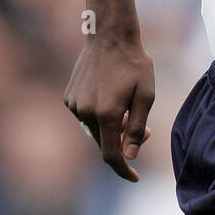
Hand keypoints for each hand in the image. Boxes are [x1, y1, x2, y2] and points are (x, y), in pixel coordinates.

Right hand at [64, 34, 154, 181]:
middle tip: (145, 129)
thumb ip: (137, 128)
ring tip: (127, 107)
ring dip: (112, 128)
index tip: (134, 178)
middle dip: (124, 143)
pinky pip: (86, 117)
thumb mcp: (146, 95)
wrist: (109, 36)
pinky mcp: (69, 98)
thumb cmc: (134, 64)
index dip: (123, 170)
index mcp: (107, 114)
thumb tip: (129, 156)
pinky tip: (110, 96)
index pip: (111, 155)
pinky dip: (99, 116)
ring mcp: (75, 105)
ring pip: (95, 130)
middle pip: (105, 143)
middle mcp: (86, 112)